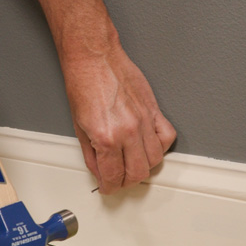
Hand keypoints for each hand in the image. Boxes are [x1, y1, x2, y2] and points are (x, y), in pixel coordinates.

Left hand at [64, 46, 176, 193]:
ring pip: (155, 159)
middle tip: (120, 179)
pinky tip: (150, 146)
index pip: (114, 176)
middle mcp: (127, 131)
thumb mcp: (78, 126)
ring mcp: (144, 121)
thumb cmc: (83, 84)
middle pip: (138, 173)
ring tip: (134, 164)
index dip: (110, 187)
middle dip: (127, 182)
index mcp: (106, 138)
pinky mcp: (154, 109)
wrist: (94, 58)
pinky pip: (167, 136)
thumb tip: (100, 171)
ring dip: (145, 167)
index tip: (109, 187)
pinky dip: (162, 147)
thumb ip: (92, 155)